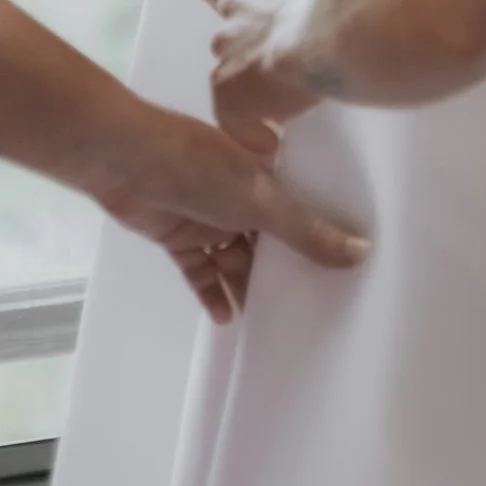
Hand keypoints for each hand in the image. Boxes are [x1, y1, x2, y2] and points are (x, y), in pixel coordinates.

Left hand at [98, 81, 364, 318]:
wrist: (125, 162)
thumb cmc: (199, 167)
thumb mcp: (262, 200)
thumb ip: (307, 230)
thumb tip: (361, 252)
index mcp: (266, 175)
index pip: (300, 211)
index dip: (317, 240)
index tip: (340, 272)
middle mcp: (239, 196)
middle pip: (267, 241)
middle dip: (282, 271)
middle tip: (308, 309)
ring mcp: (207, 217)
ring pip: (234, 259)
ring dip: (247, 286)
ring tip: (270, 324)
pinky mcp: (178, 237)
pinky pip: (201, 271)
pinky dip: (212, 292)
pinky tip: (227, 318)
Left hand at [212, 0, 328, 152]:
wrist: (324, 33)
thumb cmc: (340, 8)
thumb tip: (361, 0)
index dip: (262, 20)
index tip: (275, 37)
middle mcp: (234, 14)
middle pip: (232, 36)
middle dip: (250, 55)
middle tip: (276, 75)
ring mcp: (225, 53)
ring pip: (228, 73)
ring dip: (249, 89)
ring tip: (276, 108)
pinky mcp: (226, 90)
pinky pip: (230, 116)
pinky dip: (249, 130)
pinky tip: (270, 142)